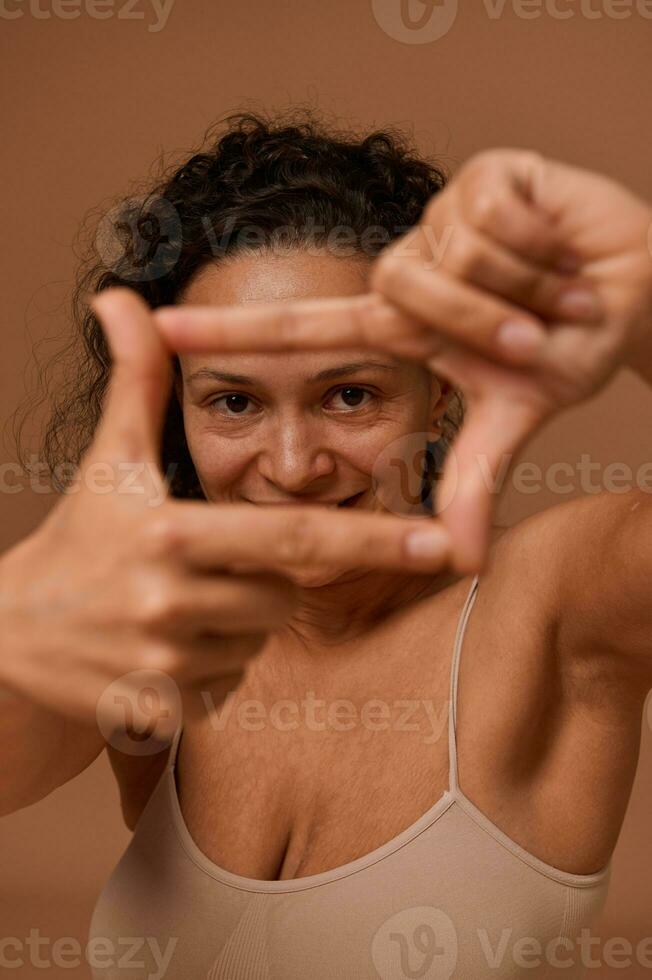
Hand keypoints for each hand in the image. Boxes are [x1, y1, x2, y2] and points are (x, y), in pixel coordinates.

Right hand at [0, 289, 449, 736]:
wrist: (11, 631)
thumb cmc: (78, 535)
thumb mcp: (109, 458)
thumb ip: (134, 378)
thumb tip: (119, 296)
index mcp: (171, 532)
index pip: (294, 537)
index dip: (372, 539)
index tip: (440, 542)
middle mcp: (170, 601)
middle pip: (285, 593)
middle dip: (265, 579)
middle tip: (205, 563)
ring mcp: (164, 662)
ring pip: (258, 639)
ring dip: (236, 621)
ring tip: (173, 603)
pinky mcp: (159, 707)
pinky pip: (230, 683)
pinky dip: (213, 665)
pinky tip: (163, 645)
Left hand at [155, 150, 651, 570]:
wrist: (636, 286)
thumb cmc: (570, 343)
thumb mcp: (516, 414)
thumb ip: (473, 478)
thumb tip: (456, 562)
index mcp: (402, 324)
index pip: (304, 328)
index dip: (233, 331)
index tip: (159, 330)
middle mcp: (409, 269)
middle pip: (405, 292)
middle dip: (488, 324)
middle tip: (536, 332)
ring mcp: (441, 218)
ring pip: (452, 253)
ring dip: (522, 286)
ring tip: (553, 287)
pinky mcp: (484, 173)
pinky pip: (493, 214)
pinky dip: (542, 242)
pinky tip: (558, 242)